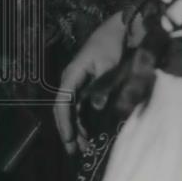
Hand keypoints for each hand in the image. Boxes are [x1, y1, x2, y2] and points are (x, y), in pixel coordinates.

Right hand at [53, 10, 126, 155]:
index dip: (65, 123)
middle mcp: (70, 80)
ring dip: (76, 128)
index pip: (63, 103)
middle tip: (76, 151)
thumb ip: (101, 89)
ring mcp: (77, 82)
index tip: (70, 140)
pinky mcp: (85, 84)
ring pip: (71, 110)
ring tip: (83, 146)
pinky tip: (88, 131)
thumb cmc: (111, 46)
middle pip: (63, 110)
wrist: (119, 30)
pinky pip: (79, 106)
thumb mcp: (108, 67)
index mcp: (72, 76)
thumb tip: (95, 110)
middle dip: (68, 131)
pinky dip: (82, 120)